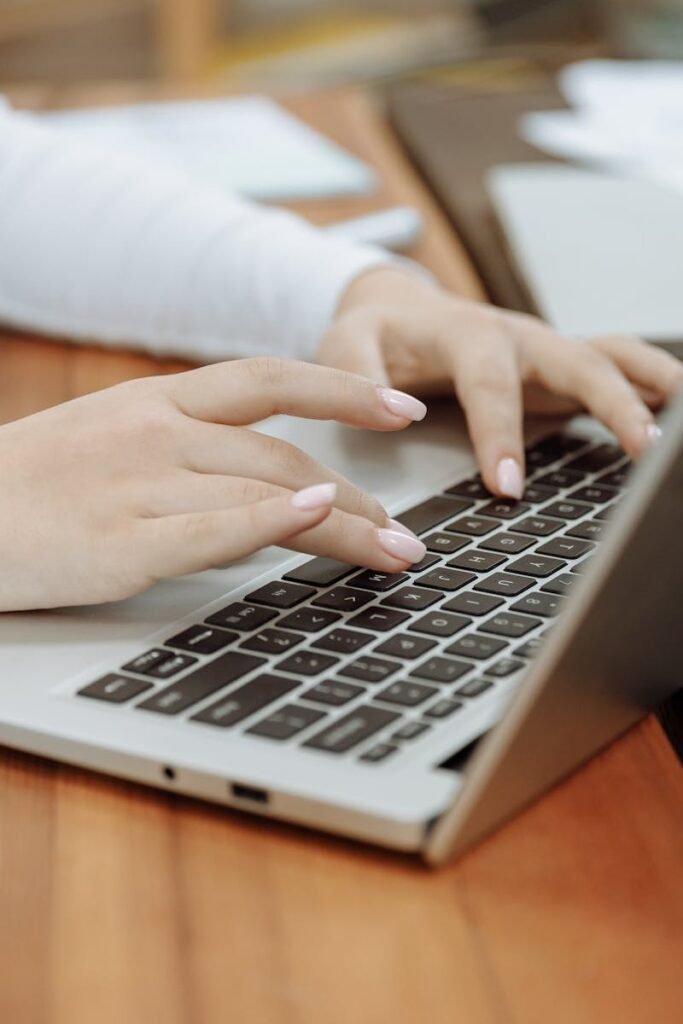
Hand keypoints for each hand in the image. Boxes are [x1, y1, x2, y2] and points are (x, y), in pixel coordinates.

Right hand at [0, 358, 427, 610]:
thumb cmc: (29, 487)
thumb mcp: (109, 440)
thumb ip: (188, 450)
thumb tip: (270, 483)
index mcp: (154, 400)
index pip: (268, 379)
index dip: (342, 391)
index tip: (399, 408)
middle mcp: (156, 431)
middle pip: (285, 454)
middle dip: (360, 494)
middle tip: (406, 529)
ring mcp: (141, 484)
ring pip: (268, 492)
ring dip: (346, 524)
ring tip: (395, 552)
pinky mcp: (124, 543)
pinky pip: (215, 528)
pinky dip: (275, 522)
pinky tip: (322, 517)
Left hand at [321, 268, 682, 497]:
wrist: (400, 310)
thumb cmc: (376, 334)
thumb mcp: (346, 345)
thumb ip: (358, 373)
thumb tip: (395, 411)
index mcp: (465, 334)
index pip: (489, 385)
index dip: (500, 435)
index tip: (507, 487)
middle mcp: (517, 336)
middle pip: (576, 361)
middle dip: (612, 403)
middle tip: (642, 449)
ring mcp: (545, 348)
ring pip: (609, 358)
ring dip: (649, 386)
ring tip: (677, 426)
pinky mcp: (558, 366)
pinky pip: (614, 366)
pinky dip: (648, 384)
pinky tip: (671, 411)